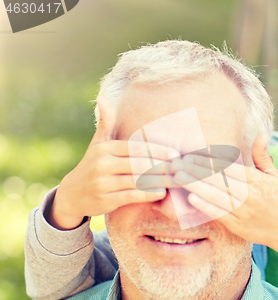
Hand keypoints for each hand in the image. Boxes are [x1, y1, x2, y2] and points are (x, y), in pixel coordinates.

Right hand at [46, 97, 179, 229]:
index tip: (176, 154)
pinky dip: (147, 194)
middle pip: (139, 164)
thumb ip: (106, 123)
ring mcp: (102, 183)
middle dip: (163, 166)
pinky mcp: (105, 200)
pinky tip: (161, 192)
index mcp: (105, 148)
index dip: (158, 150)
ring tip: (177, 180)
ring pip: (138, 180)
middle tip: (182, 168)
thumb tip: (102, 98)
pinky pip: (131, 196)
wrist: (71, 195)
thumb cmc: (92, 165)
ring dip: (160, 181)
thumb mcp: (97, 144)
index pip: (136, 148)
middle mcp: (102, 164)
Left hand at [171, 133, 277, 294]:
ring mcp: (244, 211)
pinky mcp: (239, 227)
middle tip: (175, 162)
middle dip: (195, 170)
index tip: (190, 154)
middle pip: (218, 179)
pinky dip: (206, 206)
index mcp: (256, 180)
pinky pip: (220, 214)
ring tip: (177, 176)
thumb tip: (260, 133)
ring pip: (216, 195)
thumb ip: (262, 155)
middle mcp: (250, 194)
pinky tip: (191, 198)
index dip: (207, 160)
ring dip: (195, 185)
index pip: (227, 167)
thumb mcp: (273, 176)